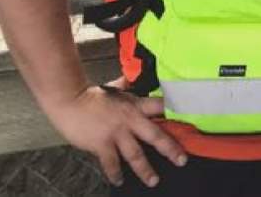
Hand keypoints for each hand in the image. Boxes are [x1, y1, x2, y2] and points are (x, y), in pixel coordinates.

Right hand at [45, 85, 184, 186]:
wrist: (69, 100)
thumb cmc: (92, 95)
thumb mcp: (114, 88)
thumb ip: (126, 86)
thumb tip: (132, 79)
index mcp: (135, 105)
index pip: (161, 107)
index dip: (175, 112)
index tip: (191, 120)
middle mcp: (130, 120)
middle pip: (156, 136)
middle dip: (170, 149)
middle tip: (181, 160)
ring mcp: (116, 134)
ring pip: (136, 155)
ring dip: (145, 169)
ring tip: (153, 180)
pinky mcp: (101, 145)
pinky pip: (111, 163)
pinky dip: (116, 173)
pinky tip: (120, 180)